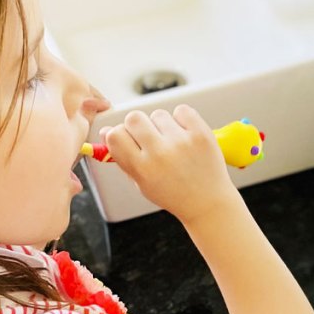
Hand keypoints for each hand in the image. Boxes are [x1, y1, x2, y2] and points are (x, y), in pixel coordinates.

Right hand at [103, 105, 238, 223]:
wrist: (208, 203)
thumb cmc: (173, 194)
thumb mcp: (141, 184)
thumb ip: (122, 158)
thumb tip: (106, 132)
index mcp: (142, 169)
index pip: (115, 135)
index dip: (118, 134)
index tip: (127, 139)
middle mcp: (160, 154)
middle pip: (134, 117)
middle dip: (137, 125)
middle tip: (149, 138)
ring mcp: (181, 142)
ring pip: (158, 114)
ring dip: (161, 125)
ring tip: (171, 142)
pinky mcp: (200, 133)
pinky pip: (181, 110)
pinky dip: (181, 119)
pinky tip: (184, 135)